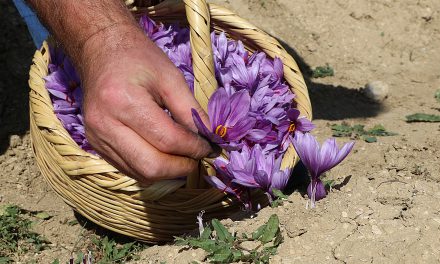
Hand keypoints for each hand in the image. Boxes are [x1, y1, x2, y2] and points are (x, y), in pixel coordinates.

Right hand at [79, 24, 215, 181]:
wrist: (101, 50)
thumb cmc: (138, 58)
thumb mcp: (171, 77)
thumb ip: (191, 111)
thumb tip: (209, 139)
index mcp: (124, 102)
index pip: (168, 140)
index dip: (194, 148)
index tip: (210, 147)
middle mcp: (105, 125)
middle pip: (151, 166)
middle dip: (182, 167)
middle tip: (197, 158)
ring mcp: (97, 138)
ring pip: (140, 174)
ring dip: (168, 171)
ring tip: (183, 157)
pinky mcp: (96, 145)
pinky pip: (129, 169)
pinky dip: (151, 168)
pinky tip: (164, 155)